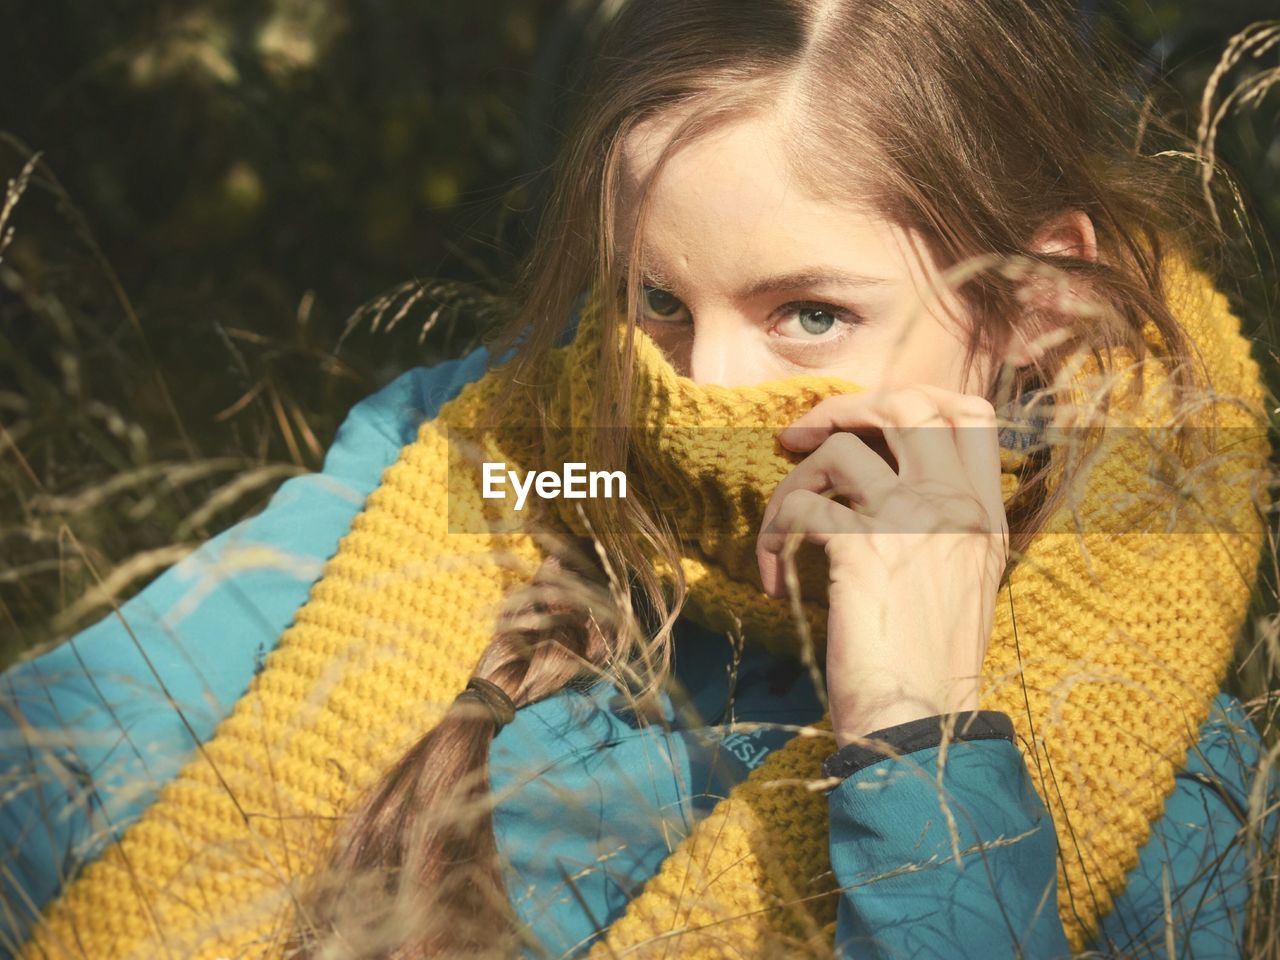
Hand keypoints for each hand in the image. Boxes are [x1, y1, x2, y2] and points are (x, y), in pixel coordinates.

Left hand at [756, 385, 1008, 747]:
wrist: (918, 726)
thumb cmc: (926, 666)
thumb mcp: (957, 584)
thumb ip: (937, 527)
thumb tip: (878, 481)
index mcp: (984, 515)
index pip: (972, 415)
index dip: (914, 400)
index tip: (867, 422)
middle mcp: (956, 507)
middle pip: (909, 404)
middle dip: (844, 408)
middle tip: (800, 439)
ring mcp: (914, 521)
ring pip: (843, 448)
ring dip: (794, 482)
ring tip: (781, 530)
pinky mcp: (863, 547)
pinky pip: (801, 508)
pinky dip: (773, 537)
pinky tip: (774, 579)